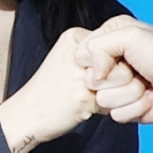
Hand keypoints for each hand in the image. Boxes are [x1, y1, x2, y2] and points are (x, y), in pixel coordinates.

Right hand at [0, 26, 124, 152]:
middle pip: (124, 61)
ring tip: (92, 99)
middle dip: (118, 81)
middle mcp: (81, 50)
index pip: (116, 45)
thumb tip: (127, 60)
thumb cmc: (48, 91)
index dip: (114, 65)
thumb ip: (94, 56)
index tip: (97, 77)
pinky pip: (116, 100)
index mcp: (75, 37)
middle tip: (95, 90)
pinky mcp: (85, 94)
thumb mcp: (68, 61)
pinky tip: (87, 108)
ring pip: (125, 80)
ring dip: (116, 95)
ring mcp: (82, 72)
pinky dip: (108, 109)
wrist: (25, 115)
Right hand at [76, 17, 152, 123]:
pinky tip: (150, 97)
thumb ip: (99, 46)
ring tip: (146, 83)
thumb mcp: (131, 35)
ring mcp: (117, 88)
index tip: (116, 57)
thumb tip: (91, 73)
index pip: (80, 55)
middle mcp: (110, 64)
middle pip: (89, 81)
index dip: (95, 60)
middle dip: (116, 78)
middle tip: (135, 69)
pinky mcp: (126, 108)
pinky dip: (136, 107)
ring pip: (102, 100)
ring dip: (129, 93)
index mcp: (108, 40)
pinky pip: (116, 115)